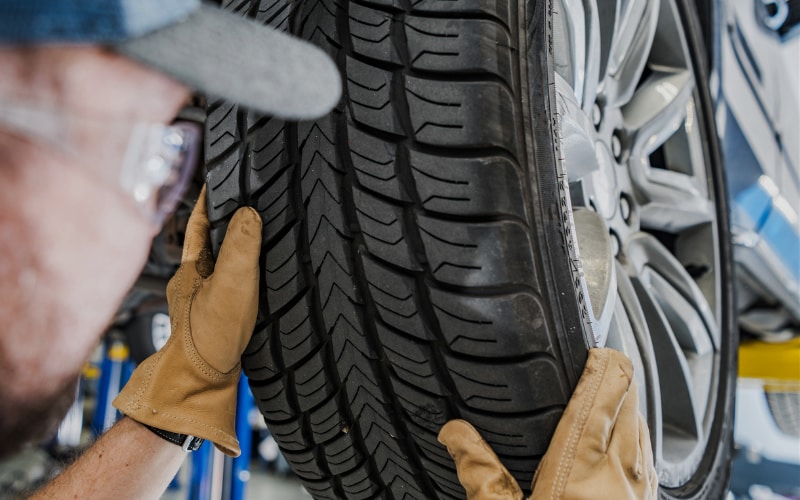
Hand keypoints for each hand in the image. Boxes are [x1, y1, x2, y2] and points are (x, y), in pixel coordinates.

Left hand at [114, 185, 261, 455]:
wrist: (203, 382)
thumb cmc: (210, 336)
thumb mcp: (230, 282)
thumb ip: (241, 245)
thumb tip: (249, 212)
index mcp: (190, 267)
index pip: (198, 221)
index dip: (210, 198)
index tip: (221, 177)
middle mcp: (193, 281)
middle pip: (210, 239)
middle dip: (225, 219)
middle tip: (245, 199)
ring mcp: (204, 300)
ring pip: (222, 262)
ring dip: (236, 246)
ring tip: (258, 231)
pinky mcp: (218, 317)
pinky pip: (232, 283)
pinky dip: (244, 272)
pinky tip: (258, 277)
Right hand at [438, 348, 657, 499]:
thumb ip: (480, 472)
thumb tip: (454, 433)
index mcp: (581, 466)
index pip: (605, 390)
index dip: (604, 359)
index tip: (593, 346)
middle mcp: (621, 473)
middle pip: (632, 401)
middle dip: (618, 376)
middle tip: (598, 362)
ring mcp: (640, 493)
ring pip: (645, 428)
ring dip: (631, 405)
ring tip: (612, 395)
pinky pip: (649, 460)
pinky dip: (637, 438)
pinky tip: (624, 448)